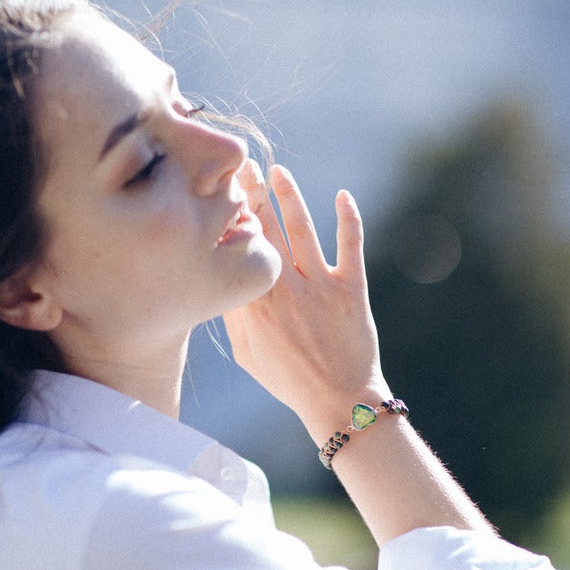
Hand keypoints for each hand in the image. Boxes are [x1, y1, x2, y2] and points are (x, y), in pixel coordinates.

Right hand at [224, 161, 390, 444]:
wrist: (338, 402)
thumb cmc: (289, 381)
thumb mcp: (247, 354)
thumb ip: (233, 316)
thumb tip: (220, 281)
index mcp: (254, 305)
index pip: (237, 249)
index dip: (228, 219)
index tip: (218, 195)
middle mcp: (284, 290)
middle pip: (263, 229)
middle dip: (250, 194)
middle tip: (241, 167)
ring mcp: (319, 287)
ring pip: (301, 229)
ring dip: (288, 196)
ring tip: (278, 172)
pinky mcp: (351, 290)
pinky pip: (351, 246)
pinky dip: (348, 218)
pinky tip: (343, 196)